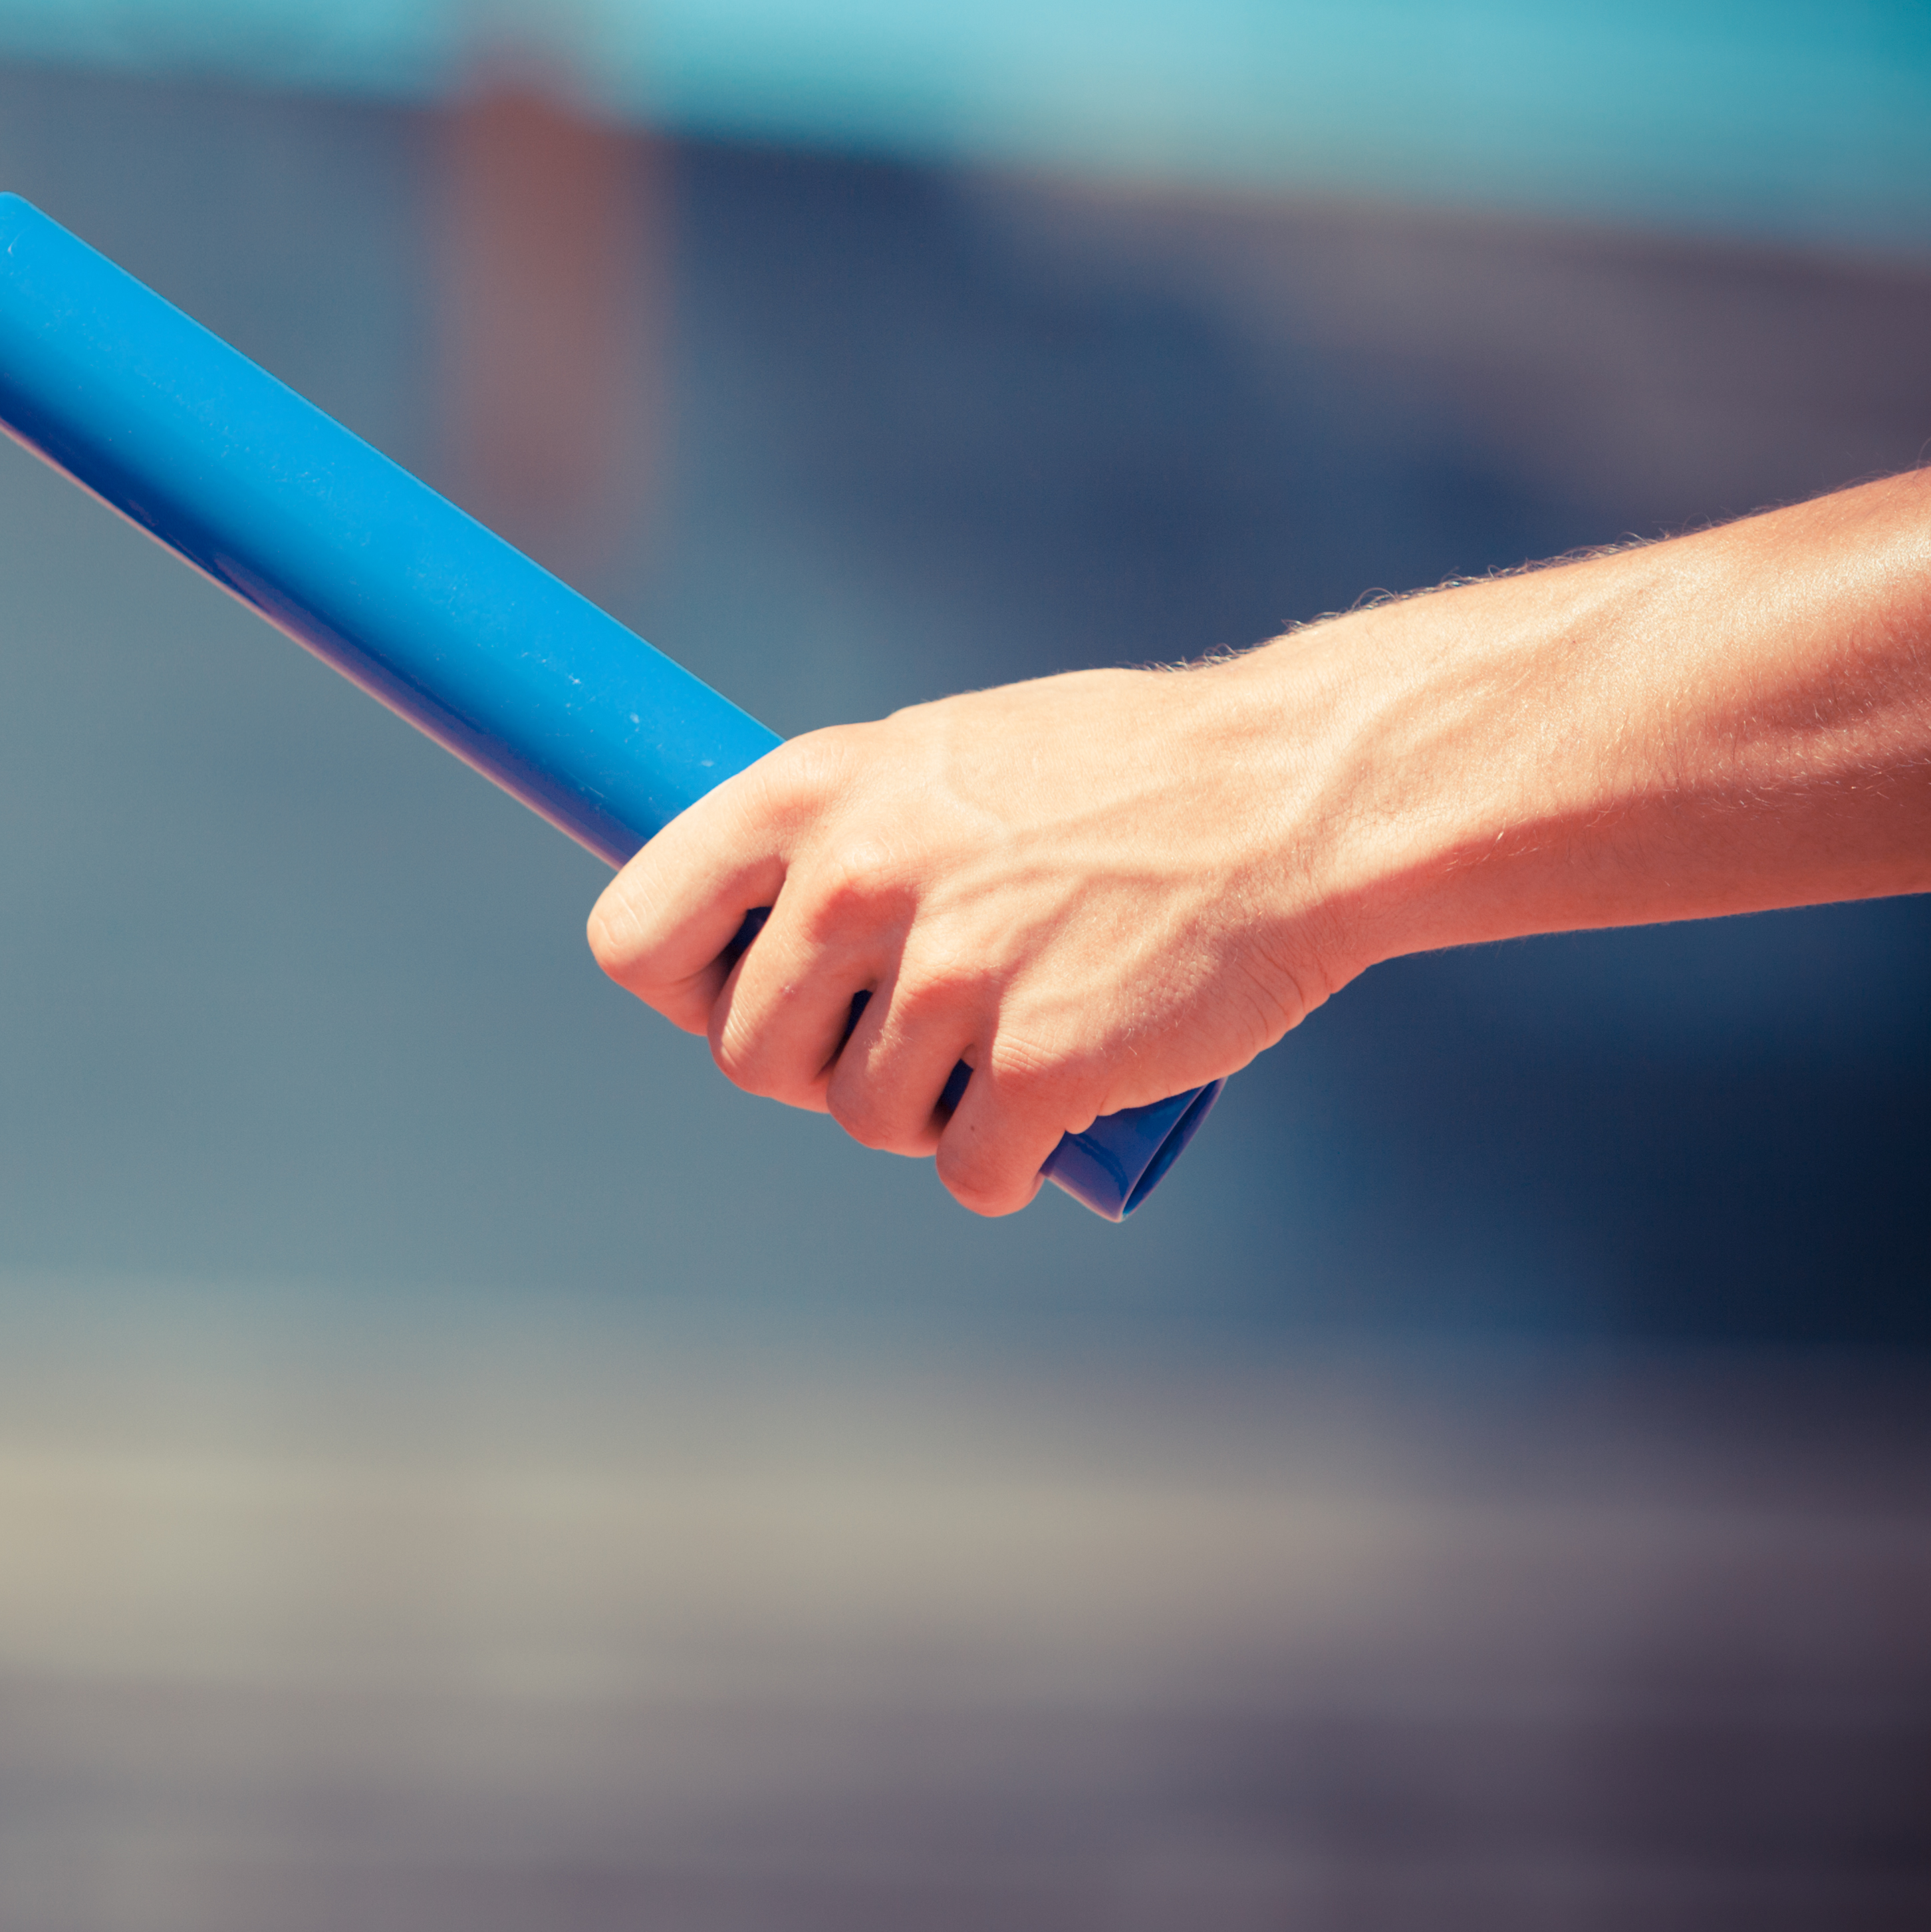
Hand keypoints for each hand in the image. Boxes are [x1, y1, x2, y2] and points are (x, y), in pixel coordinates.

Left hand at [586, 663, 1350, 1214]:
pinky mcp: (1037, 1070)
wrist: (1296, 795)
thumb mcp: (937, 757)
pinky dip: (1006, 1165)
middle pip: (747, 1055)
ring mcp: (947, 982)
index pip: (634, 937)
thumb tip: (746, 929)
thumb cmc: (1116, 773)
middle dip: (817, 1066)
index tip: (741, 993)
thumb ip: (836, 835)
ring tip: (1004, 1044)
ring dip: (922, 1115)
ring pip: (862, 1121)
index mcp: (810, 793)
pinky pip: (969, 1173)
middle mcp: (857, 885)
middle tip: (905, 1032)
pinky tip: (1053, 1119)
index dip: (683, 988)